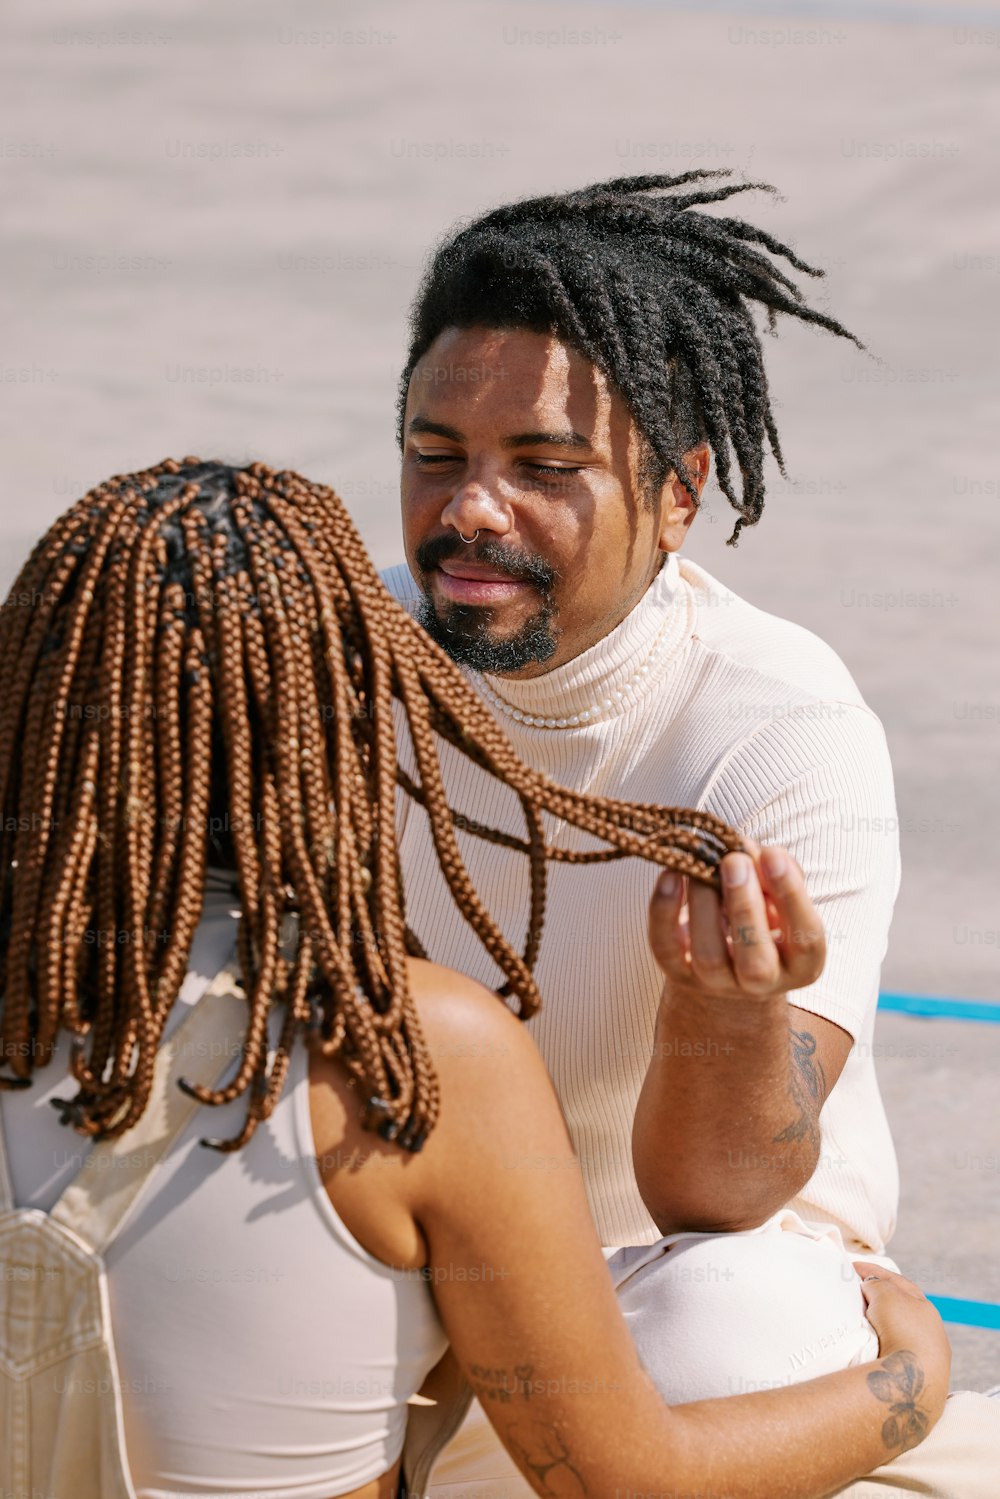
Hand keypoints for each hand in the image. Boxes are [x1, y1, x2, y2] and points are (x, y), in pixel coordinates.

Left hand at [648, 843, 825, 1000]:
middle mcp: (761, 982)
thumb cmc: (763, 916)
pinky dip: (664, 909)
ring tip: (702, 862)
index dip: (790, 895)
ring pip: (708, 955)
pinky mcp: (678, 973)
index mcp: (801, 963)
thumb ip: (773, 870)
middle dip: (745, 907)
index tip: (773, 854)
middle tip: (734, 860)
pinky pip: (666, 947)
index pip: (806, 937)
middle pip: (755, 961)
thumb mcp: (779, 895)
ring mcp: (717, 983)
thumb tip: (745, 847)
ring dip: (704, 902)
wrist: (728, 959)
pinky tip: (671, 875)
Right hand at [855, 1263, 950, 1370]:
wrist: (914, 1379)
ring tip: (857, 1321)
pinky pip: (892, 1353)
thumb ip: (877, 1285)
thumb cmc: (902, 1330)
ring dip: (879, 1325)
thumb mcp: (885, 1294)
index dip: (875, 1272)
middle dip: (879, 1298)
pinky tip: (868, 1347)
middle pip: (899, 1307)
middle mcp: (928, 1331)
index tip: (854, 1267)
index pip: (897, 1282)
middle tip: (855, 1292)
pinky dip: (880, 1345)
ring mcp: (922, 1357)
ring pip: (896, 1333)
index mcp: (925, 1307)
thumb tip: (871, 1289)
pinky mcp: (913, 1379)